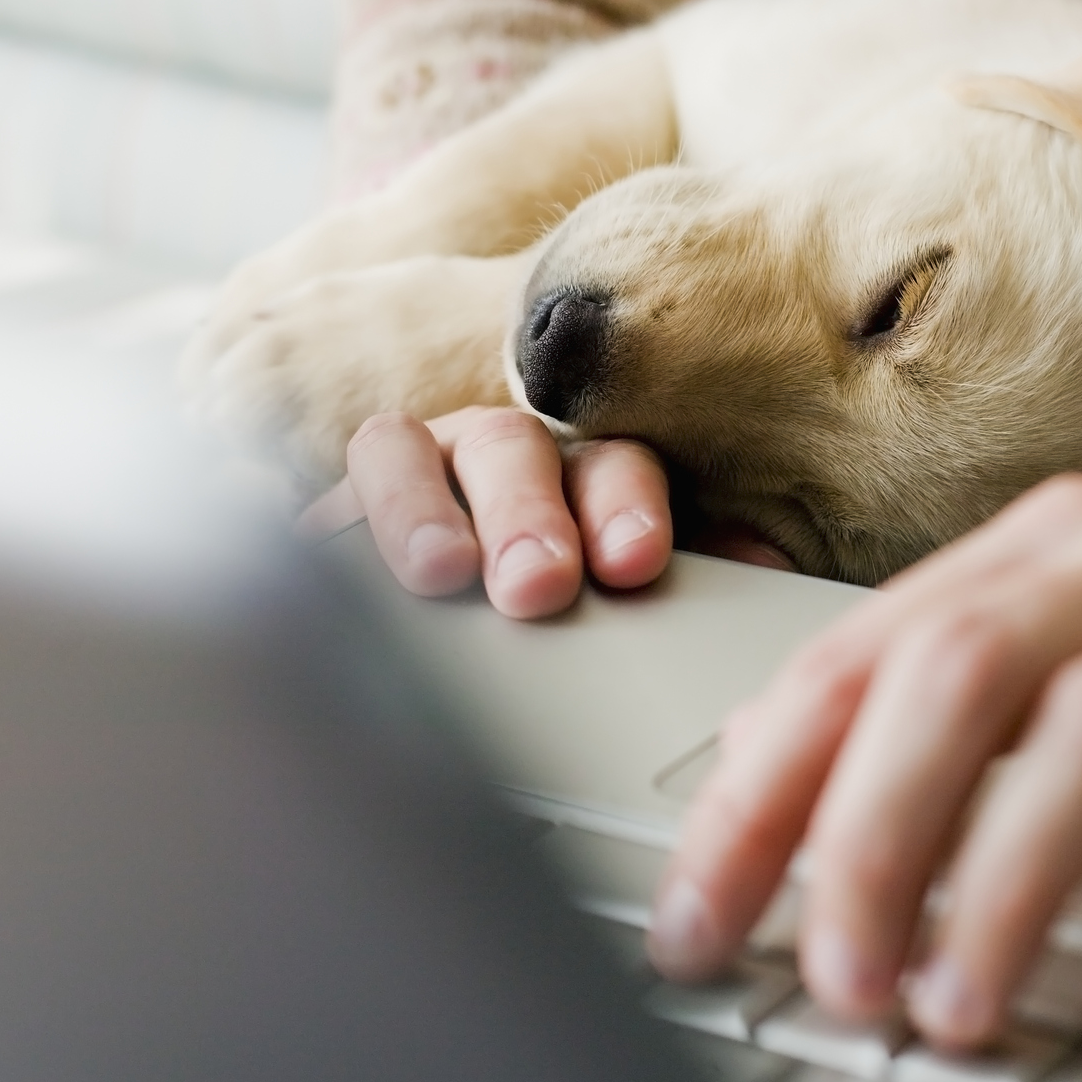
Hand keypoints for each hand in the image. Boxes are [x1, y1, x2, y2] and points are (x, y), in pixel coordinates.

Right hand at [300, 407, 791, 617]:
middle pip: (511, 450)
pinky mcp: (323, 516)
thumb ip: (693, 574)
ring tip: (439, 572)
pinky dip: (332, 533)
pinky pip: (318, 506)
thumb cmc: (561, 597)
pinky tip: (328, 566)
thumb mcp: (625, 583)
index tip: (635, 564)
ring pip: (404, 452)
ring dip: (424, 510)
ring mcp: (404, 474)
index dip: (623, 505)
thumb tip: (763, 572)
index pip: (612, 464)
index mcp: (583, 470)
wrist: (439, 630)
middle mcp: (494, 456)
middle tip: (539, 584)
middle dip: (527, 513)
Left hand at [645, 472, 1081, 1046]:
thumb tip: (768, 796)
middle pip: (967, 676)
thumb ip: (932, 688)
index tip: (698, 923)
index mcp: (1039, 542)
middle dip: (874, 840)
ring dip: (1009, 883)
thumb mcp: (1068, 622)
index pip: (859, 659)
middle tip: (838, 981)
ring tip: (958, 1008)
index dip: (762, 798)